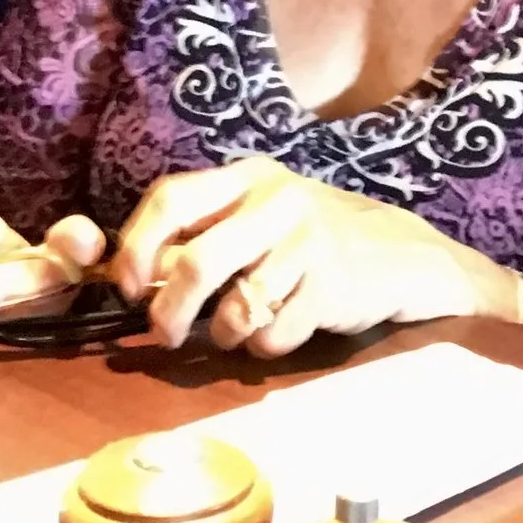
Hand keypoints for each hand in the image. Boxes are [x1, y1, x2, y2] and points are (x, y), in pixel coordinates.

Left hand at [107, 158, 494, 356]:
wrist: (395, 254)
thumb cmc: (307, 239)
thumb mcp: (255, 218)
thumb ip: (200, 236)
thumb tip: (133, 277)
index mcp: (246, 177)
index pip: (172, 197)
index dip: (137, 245)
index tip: (127, 287)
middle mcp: (275, 199)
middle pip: (198, 262)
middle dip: (169, 310)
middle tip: (164, 335)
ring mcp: (307, 240)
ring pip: (236, 307)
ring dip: (224, 332)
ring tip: (233, 330)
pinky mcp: (332, 283)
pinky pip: (274, 333)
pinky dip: (264, 345)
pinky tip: (278, 329)